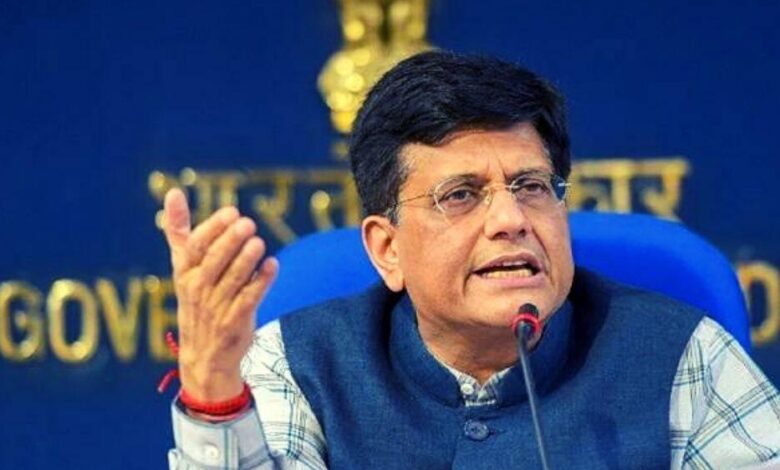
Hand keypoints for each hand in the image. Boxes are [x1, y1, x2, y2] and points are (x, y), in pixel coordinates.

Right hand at [162, 188, 277, 400]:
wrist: (202, 356)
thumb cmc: (195, 299)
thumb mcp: (182, 266)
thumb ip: (178, 230)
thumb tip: (172, 191)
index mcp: (184, 273)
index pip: (195, 247)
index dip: (212, 229)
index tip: (230, 212)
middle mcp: (197, 289)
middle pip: (214, 261)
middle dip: (230, 241)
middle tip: (248, 222)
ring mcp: (216, 307)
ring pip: (233, 279)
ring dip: (247, 260)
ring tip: (259, 242)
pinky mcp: (235, 322)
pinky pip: (250, 299)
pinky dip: (261, 282)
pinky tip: (273, 265)